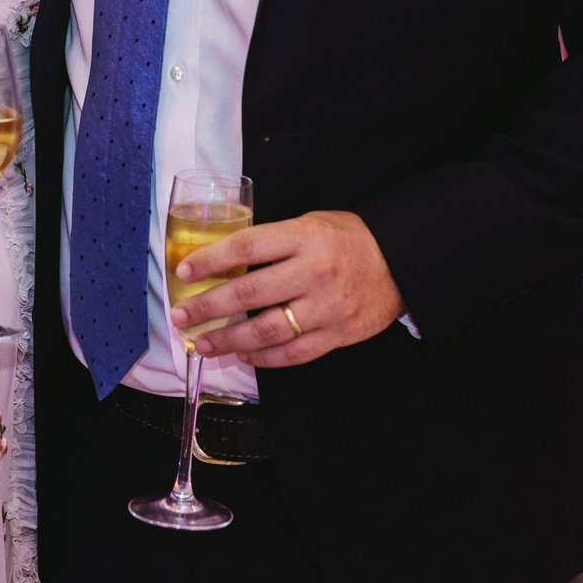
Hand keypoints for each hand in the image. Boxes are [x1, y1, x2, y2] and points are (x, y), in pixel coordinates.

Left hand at [170, 210, 404, 367]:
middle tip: (181, 316)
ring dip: (230, 340)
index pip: (246, 247)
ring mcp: (327, 307)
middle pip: (250, 292)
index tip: (184, 272)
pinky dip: (264, 358)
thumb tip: (225, 262)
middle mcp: (314, 272)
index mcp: (304, 236)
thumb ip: (274, 242)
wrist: (400, 263)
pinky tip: (243, 356)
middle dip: (208, 307)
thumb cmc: (348, 238)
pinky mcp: (338, 335)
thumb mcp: (310, 224)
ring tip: (204, 344)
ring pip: (267, 330)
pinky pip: (293, 353)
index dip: (211, 261)